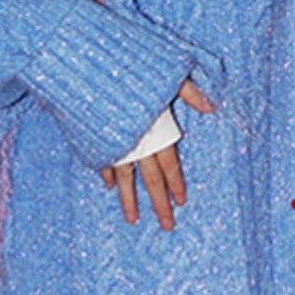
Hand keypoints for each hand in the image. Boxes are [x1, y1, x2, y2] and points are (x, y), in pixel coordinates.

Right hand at [99, 77, 213, 228]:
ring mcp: (113, 144)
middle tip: (167, 226)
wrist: (83, 68)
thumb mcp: (165, 75)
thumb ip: (187, 91)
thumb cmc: (128, 69)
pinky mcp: (93, 140)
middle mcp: (136, 143)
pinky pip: (103, 161)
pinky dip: (107, 173)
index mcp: (155, 131)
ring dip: (129, 200)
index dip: (177, 184)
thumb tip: (211, 108)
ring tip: (133, 220)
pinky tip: (110, 185)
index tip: (181, 202)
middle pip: (151, 180)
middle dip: (159, 204)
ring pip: (124, 178)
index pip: (170, 165)